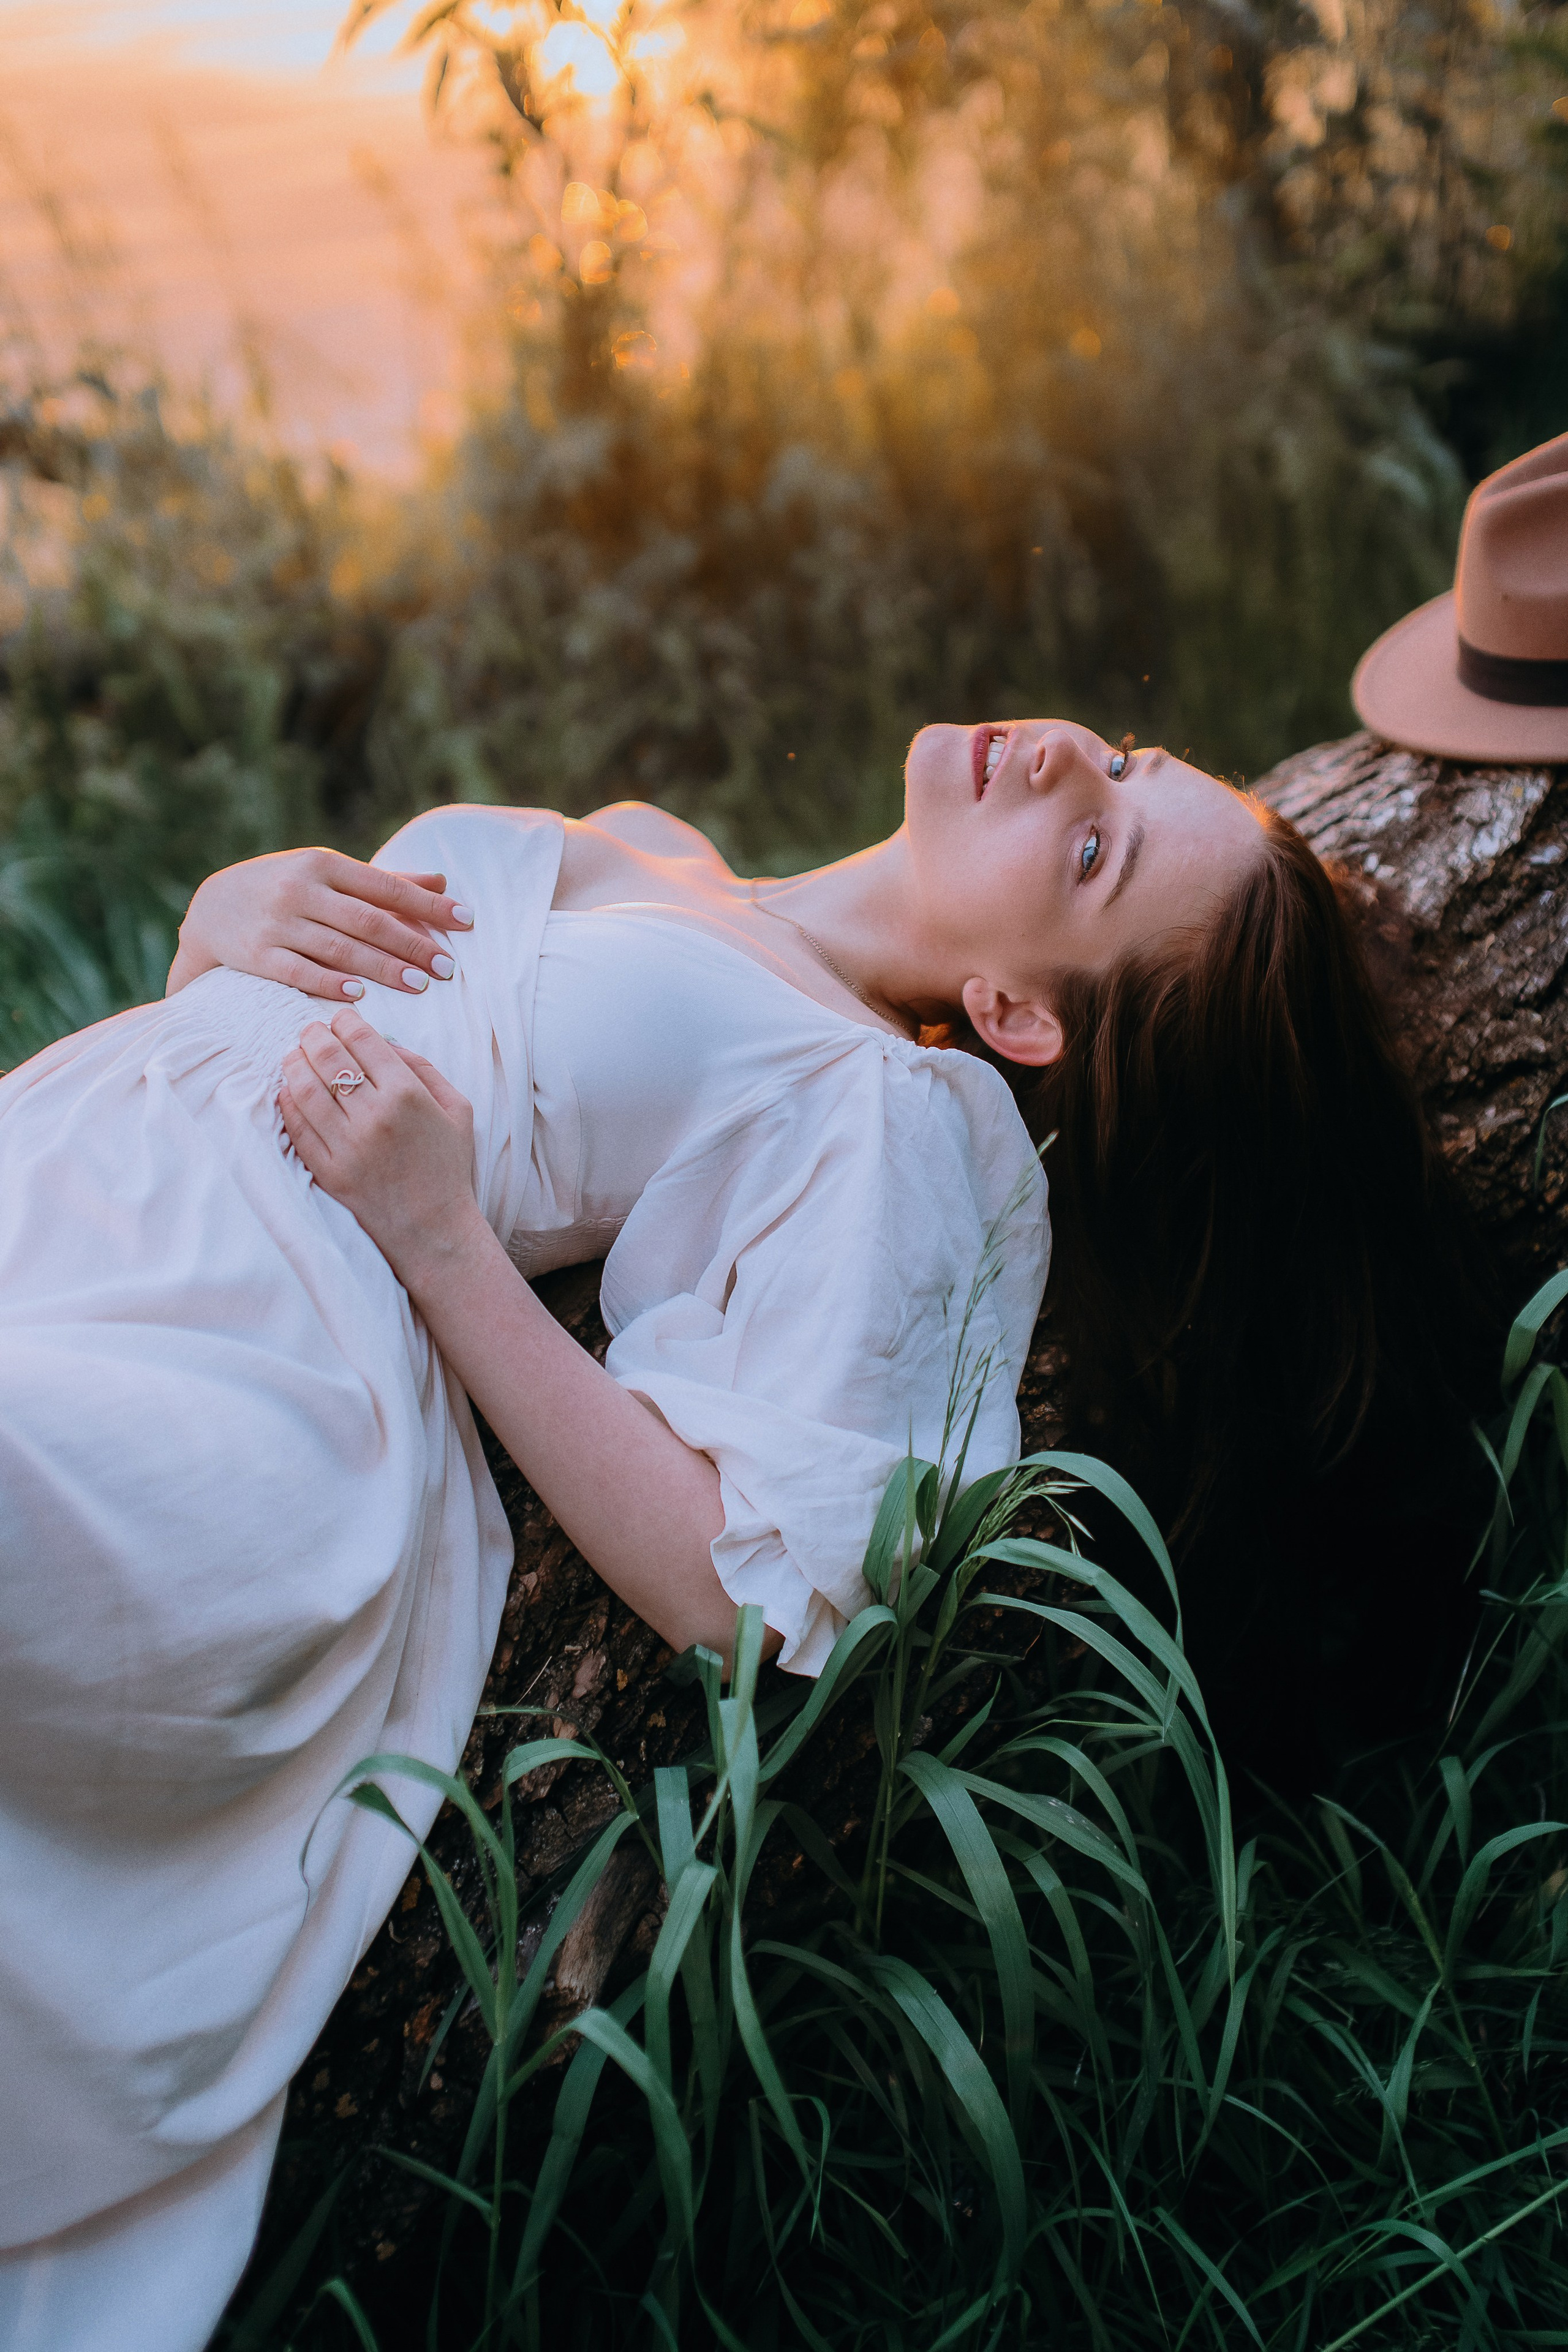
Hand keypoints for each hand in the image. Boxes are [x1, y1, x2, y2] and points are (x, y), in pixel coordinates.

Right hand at [168, 847, 473, 1001]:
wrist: (210, 908)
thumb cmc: (284, 889)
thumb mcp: (328, 874)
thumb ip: (383, 882)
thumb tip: (442, 881)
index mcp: (324, 864)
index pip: (386, 886)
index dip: (428, 904)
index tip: (467, 921)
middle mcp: (300, 889)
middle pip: (367, 920)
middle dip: (412, 944)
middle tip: (448, 967)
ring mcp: (277, 922)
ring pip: (338, 948)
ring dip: (381, 968)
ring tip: (420, 985)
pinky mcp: (256, 954)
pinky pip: (297, 972)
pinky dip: (328, 983)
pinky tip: (359, 996)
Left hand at [278, 1011, 483, 1286]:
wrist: (433, 1230)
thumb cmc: (447, 1167)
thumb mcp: (456, 1110)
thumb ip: (424, 1069)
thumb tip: (384, 1042)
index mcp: (408, 1096)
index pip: (362, 1040)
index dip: (345, 1021)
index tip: (340, 1019)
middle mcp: (374, 1116)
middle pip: (328, 1056)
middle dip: (314, 1035)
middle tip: (311, 1031)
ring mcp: (346, 1145)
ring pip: (304, 1087)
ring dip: (294, 1062)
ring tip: (294, 1055)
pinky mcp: (326, 1170)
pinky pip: (295, 1126)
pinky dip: (288, 1101)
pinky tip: (290, 1091)